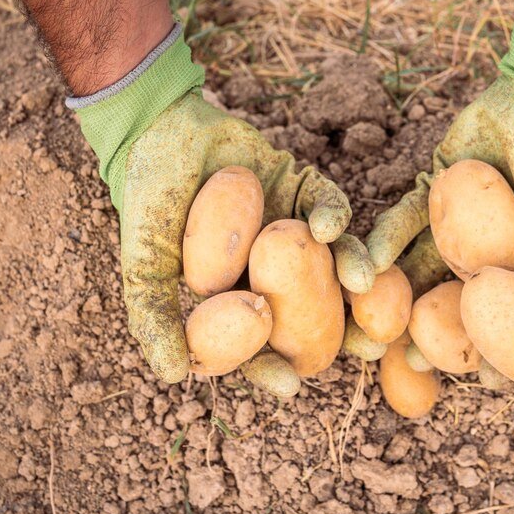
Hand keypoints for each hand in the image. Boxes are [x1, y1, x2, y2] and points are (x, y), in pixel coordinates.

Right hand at [119, 92, 372, 382]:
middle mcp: (270, 270)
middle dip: (341, 329)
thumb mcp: (143, 262)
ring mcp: (292, 230)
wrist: (158, 129)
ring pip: (332, 262)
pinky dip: (333, 217)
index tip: (293, 385)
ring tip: (367, 288)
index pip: (258, 342)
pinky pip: (329, 207)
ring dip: (352, 274)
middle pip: (311, 309)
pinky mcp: (305, 189)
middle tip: (370, 347)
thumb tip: (175, 377)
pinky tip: (328, 228)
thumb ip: (154, 315)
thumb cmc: (147, 202)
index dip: (273, 366)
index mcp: (234, 297)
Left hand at [365, 0, 513, 343]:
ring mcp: (457, 226)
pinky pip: (404, 223)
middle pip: (457, 304)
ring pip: (423, 270)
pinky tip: (369, 265)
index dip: (496, 352)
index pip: (509, 323)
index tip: (478, 381)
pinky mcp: (431, 194)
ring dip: (400, 297)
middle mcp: (489, 254)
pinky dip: (386, 243)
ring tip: (374, 325)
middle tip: (411, 360)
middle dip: (435, 334)